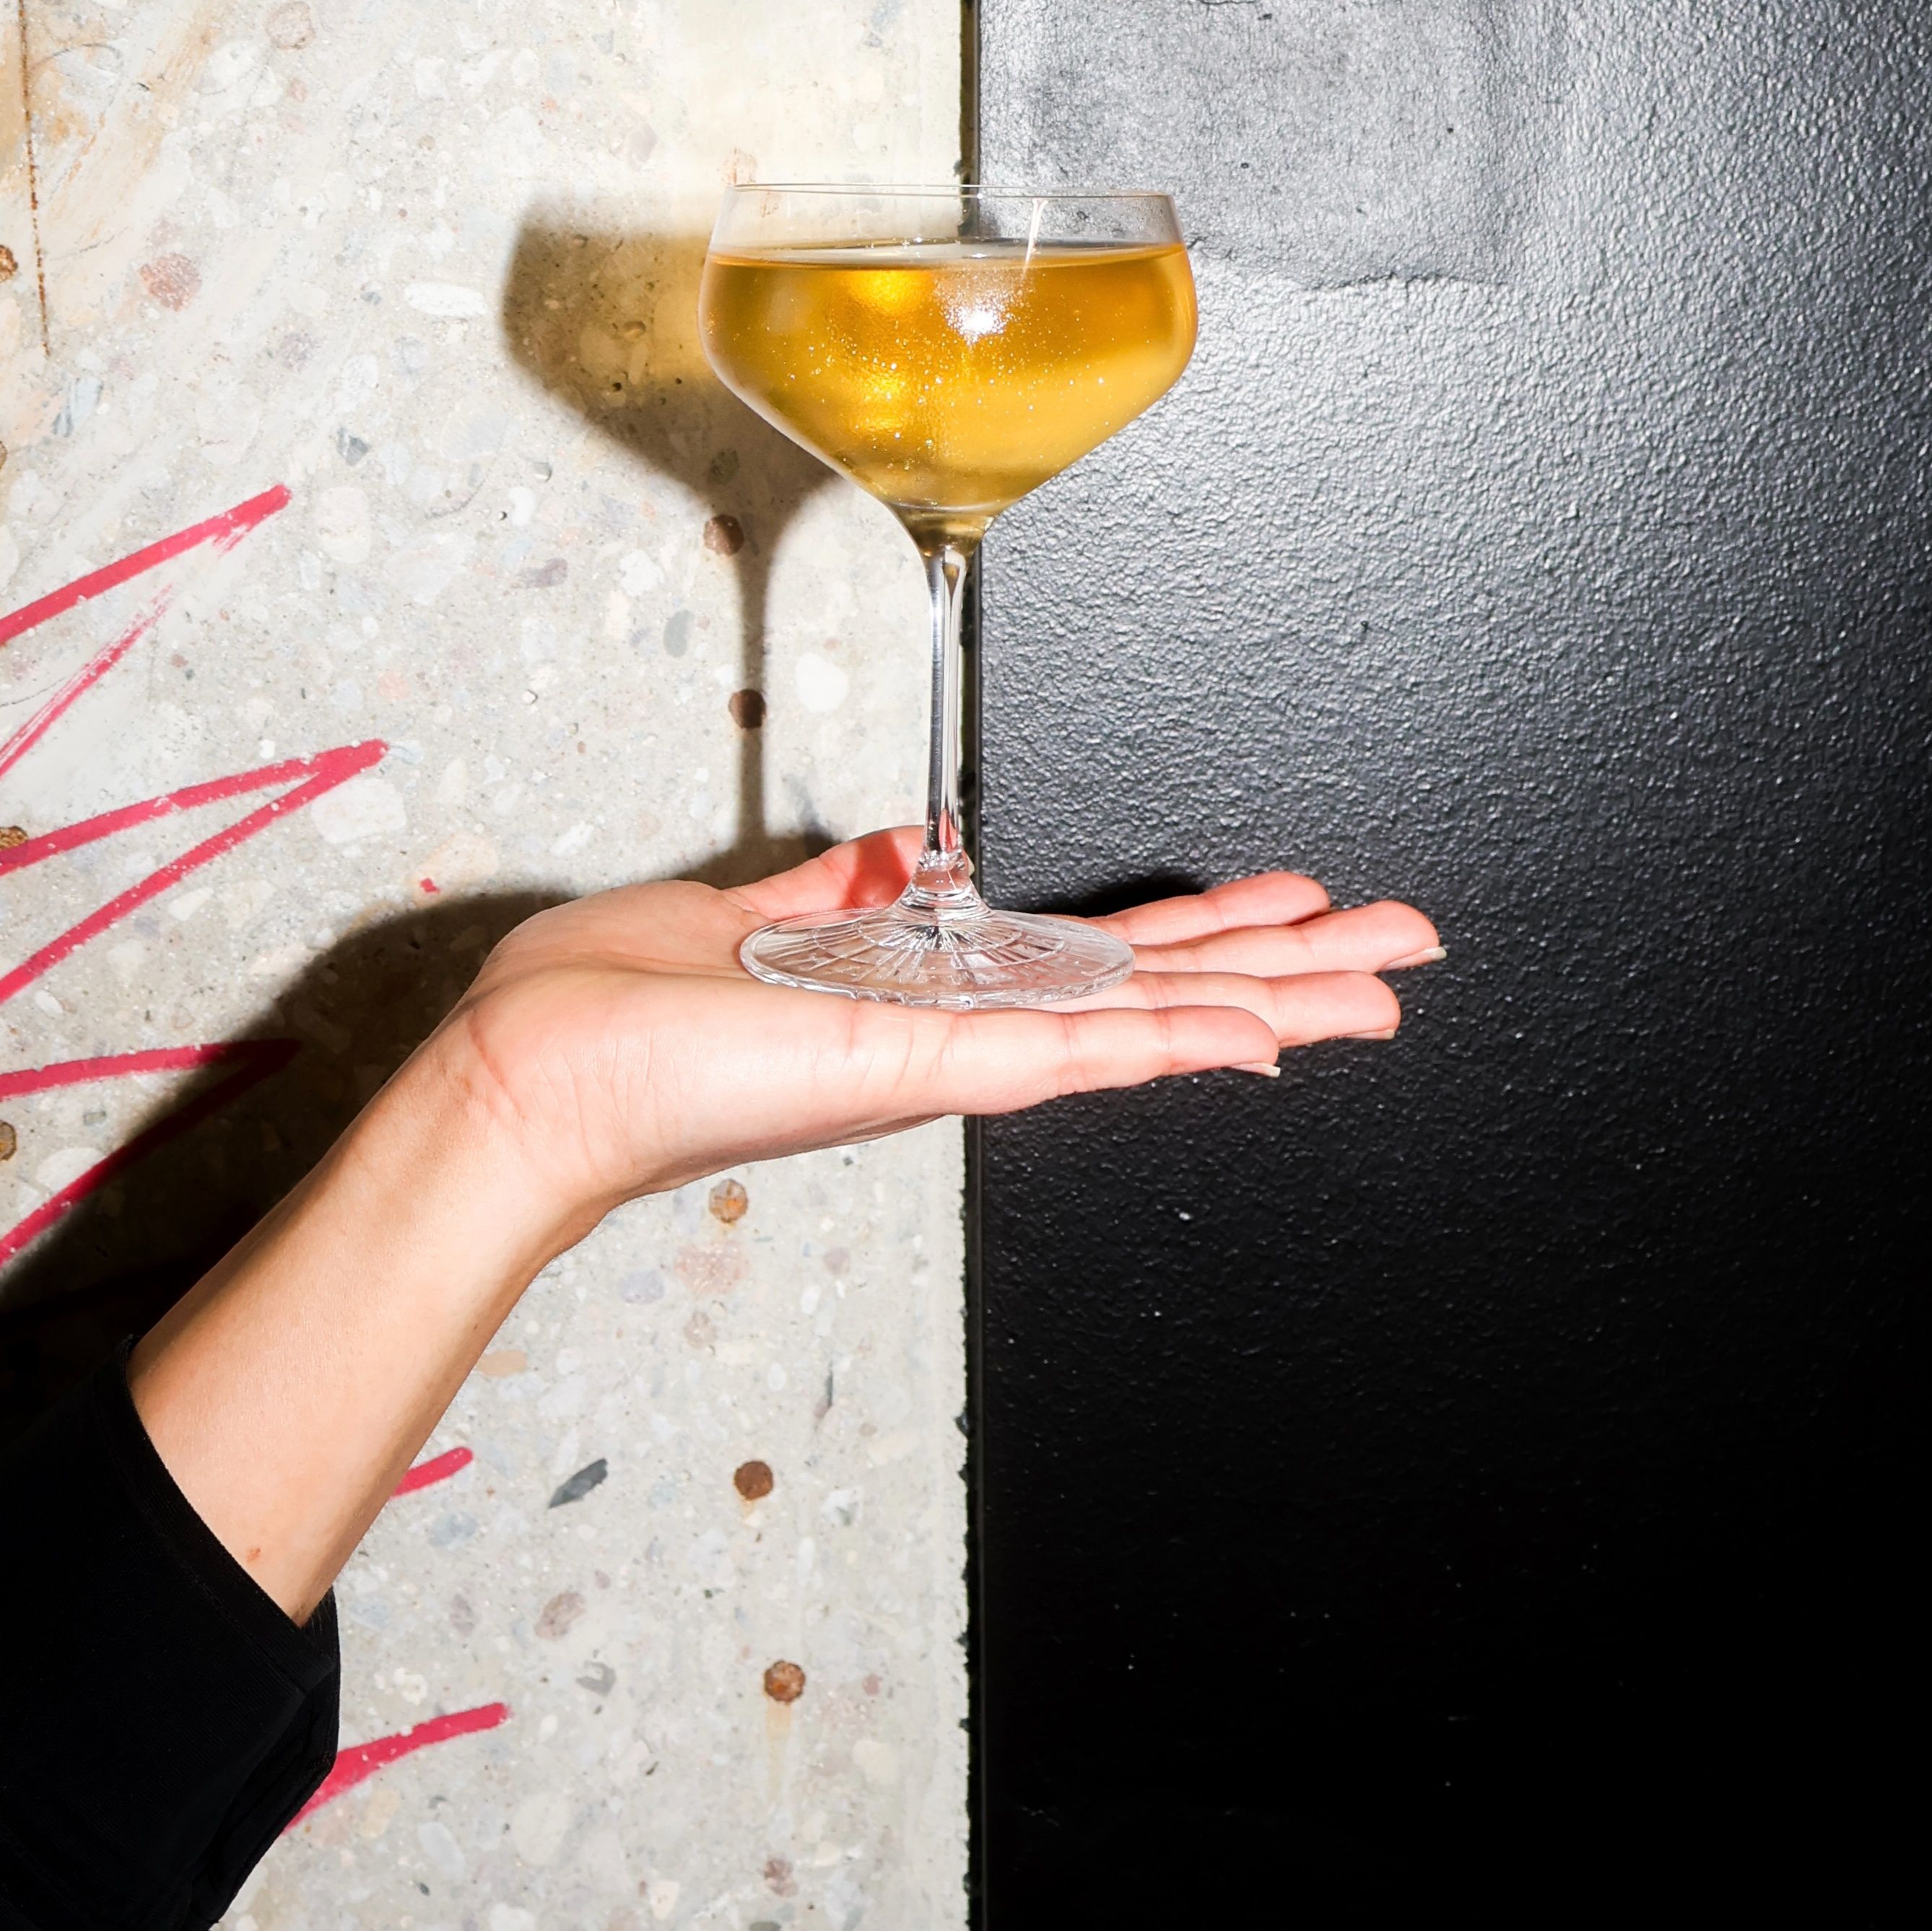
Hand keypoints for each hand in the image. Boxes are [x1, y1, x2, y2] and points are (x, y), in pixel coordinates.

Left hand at [442, 827, 1442, 1244]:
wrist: (533, 1078)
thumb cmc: (604, 1016)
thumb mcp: (741, 920)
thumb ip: (830, 893)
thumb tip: (893, 852)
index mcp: (918, 997)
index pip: (1090, 961)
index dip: (1194, 933)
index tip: (1286, 905)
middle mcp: (950, 1036)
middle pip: (1150, 994)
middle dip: (1280, 970)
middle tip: (1398, 950)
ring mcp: (943, 1059)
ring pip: (1138, 1029)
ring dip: (1264, 1005)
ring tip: (1377, 993)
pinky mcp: (910, 1068)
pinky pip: (1059, 1053)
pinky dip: (1158, 1043)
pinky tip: (1249, 1037)